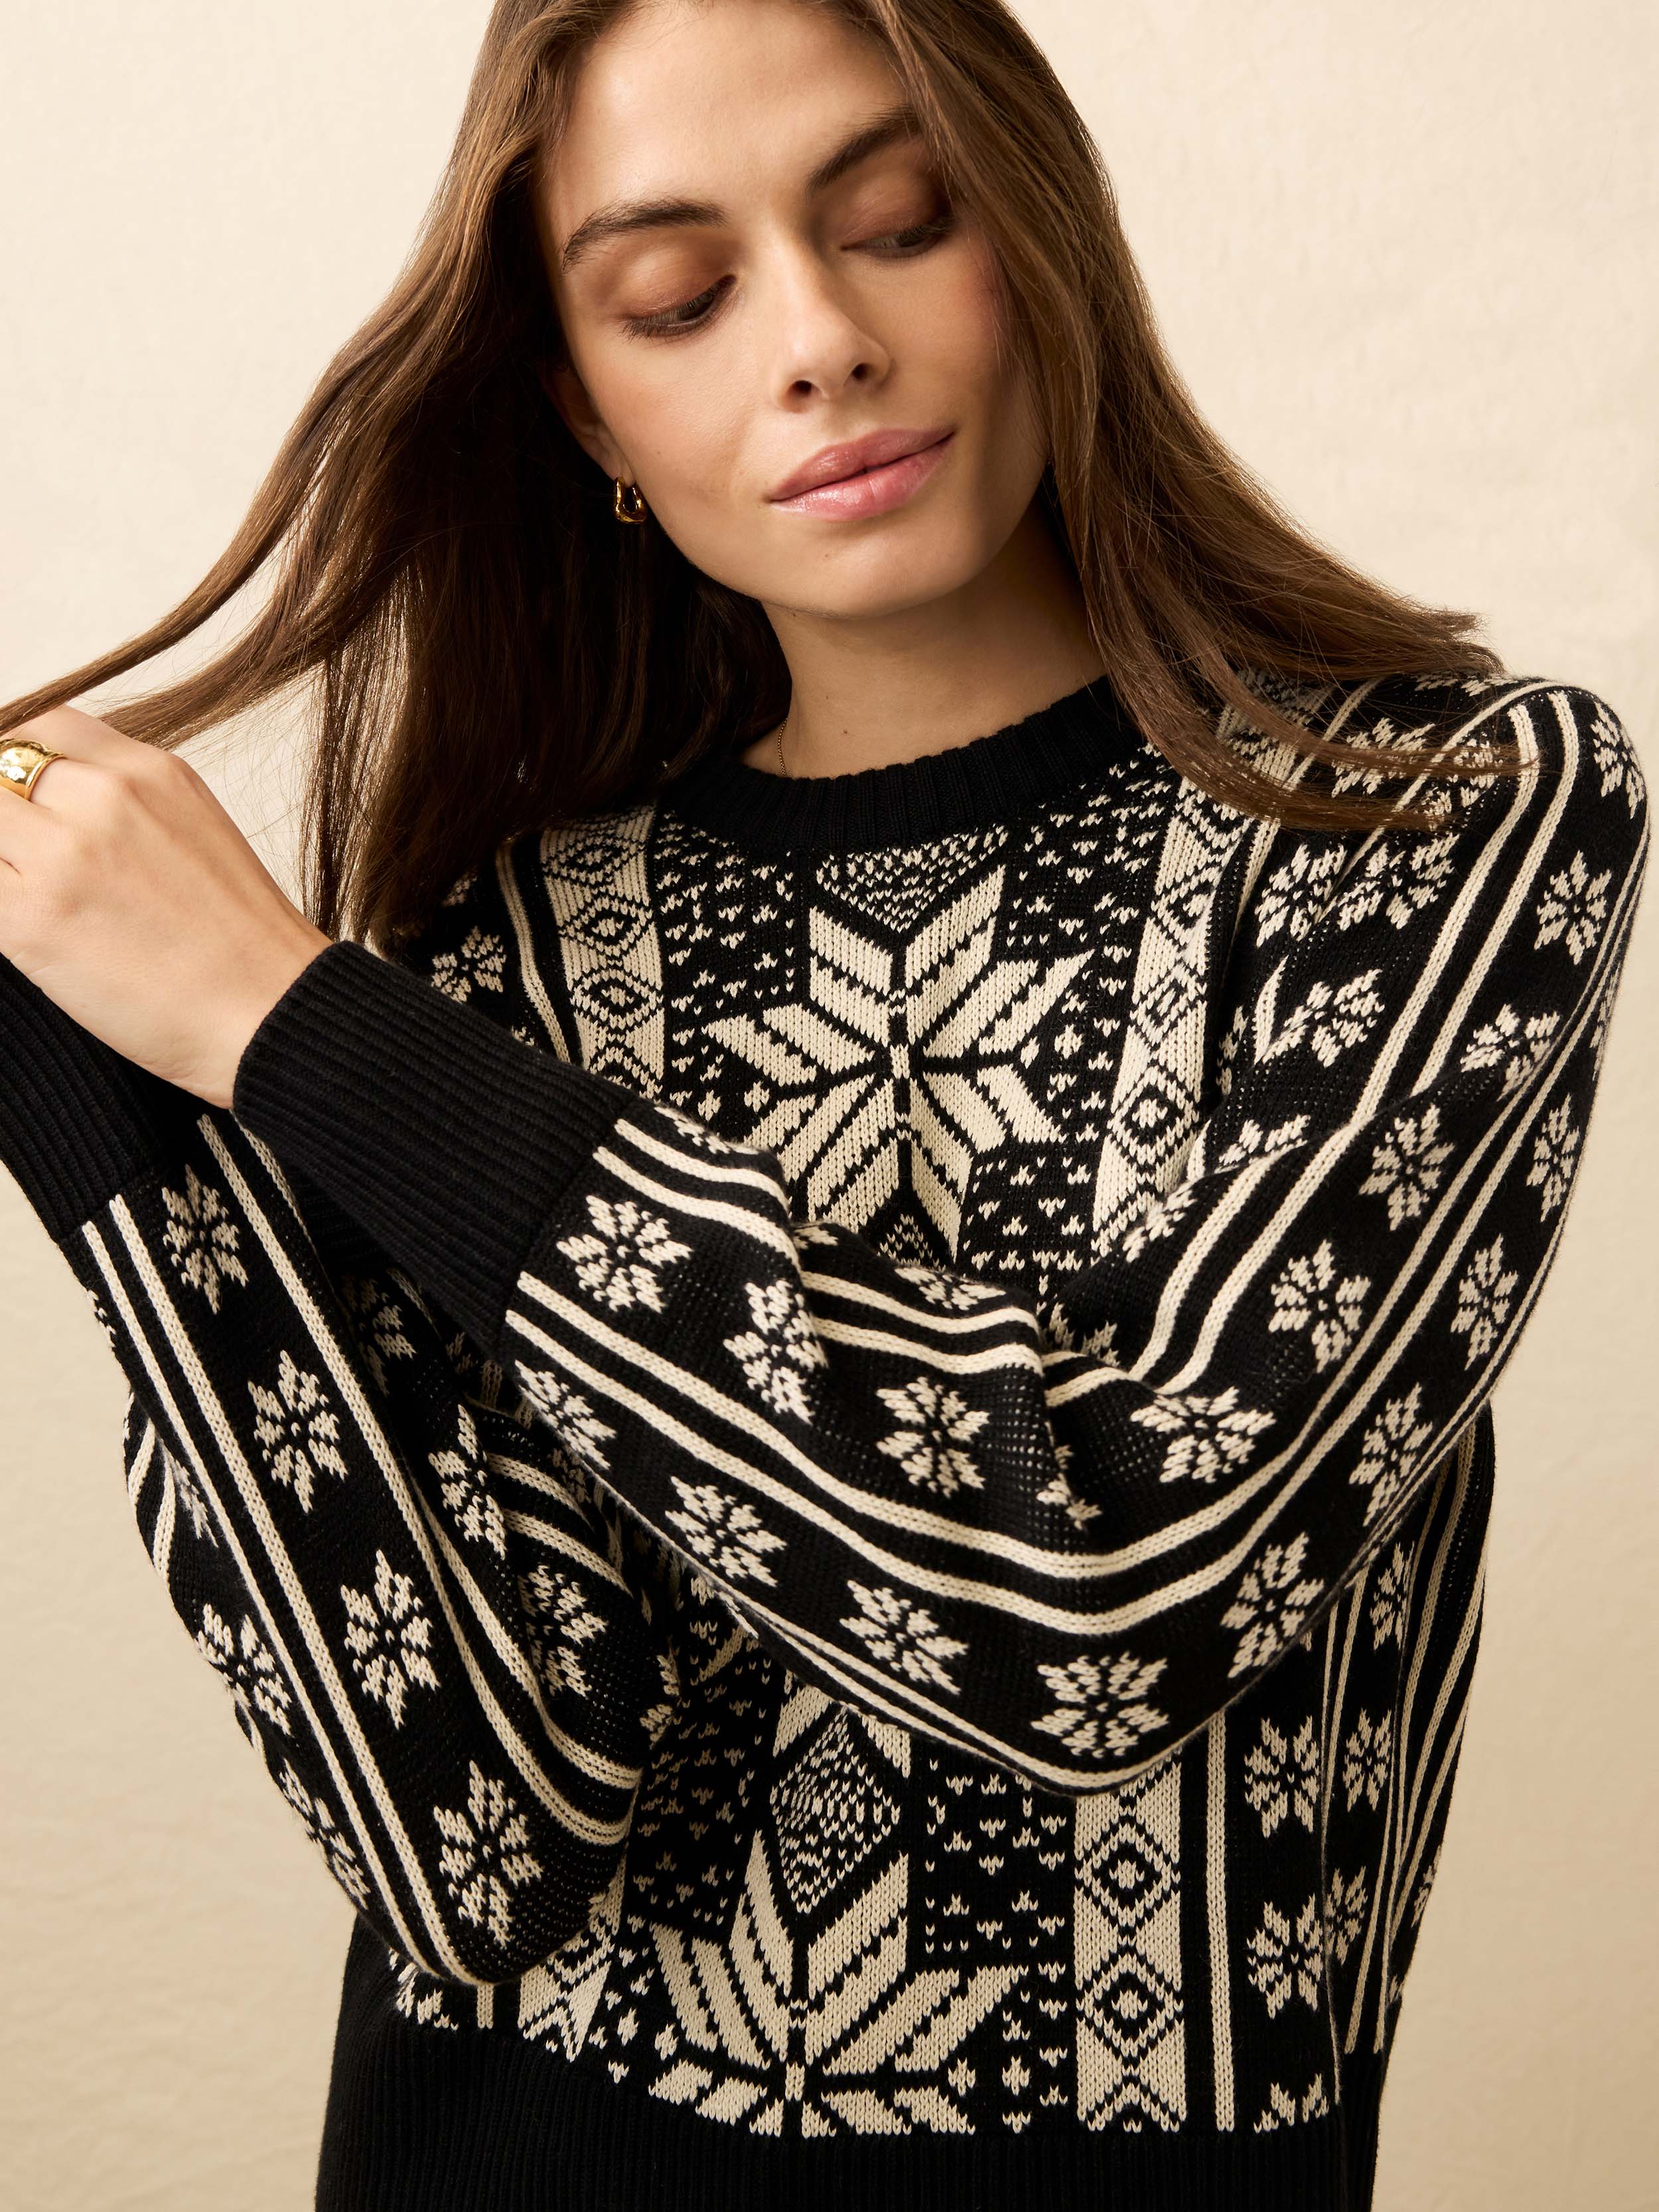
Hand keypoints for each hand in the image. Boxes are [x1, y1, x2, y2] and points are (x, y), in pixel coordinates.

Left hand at [0, 707, 332, 1108]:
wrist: (272, 1012)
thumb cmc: (244, 945)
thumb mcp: (197, 831)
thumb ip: (127, 804)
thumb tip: (60, 811)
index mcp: (151, 772)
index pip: (43, 728)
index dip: (16, 764)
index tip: (21, 805)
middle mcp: (105, 797)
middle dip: (5, 817)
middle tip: (26, 860)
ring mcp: (64, 852)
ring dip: (1, 857)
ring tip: (32, 895)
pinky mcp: (32, 916)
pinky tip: (33, 932)